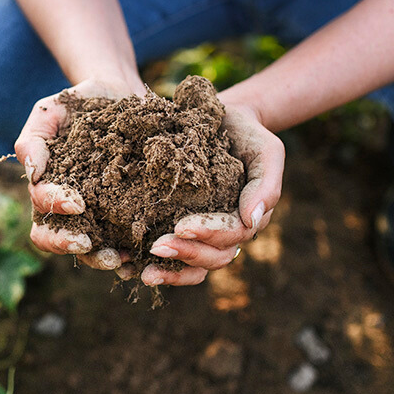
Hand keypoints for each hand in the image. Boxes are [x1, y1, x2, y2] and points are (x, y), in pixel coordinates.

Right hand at [14, 77, 145, 270]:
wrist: (120, 94)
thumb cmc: (79, 103)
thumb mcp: (51, 111)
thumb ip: (33, 139)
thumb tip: (32, 173)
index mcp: (47, 185)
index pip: (41, 206)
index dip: (55, 208)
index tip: (77, 203)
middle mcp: (68, 206)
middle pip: (54, 238)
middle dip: (68, 244)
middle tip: (88, 243)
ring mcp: (97, 213)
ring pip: (88, 248)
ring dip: (100, 257)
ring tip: (120, 258)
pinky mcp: (125, 213)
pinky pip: (123, 241)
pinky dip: (131, 254)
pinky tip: (142, 255)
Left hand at [134, 101, 284, 286]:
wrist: (222, 121)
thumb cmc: (247, 135)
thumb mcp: (266, 151)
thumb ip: (266, 184)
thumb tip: (252, 220)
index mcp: (247, 218)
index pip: (231, 235)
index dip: (208, 234)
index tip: (181, 226)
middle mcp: (226, 233)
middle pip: (211, 257)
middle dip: (185, 254)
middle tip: (156, 247)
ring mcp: (203, 234)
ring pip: (193, 266)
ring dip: (170, 272)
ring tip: (144, 272)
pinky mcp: (178, 227)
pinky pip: (172, 257)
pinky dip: (154, 265)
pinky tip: (127, 267)